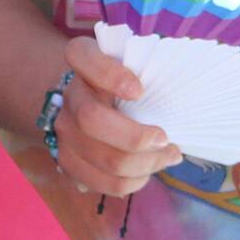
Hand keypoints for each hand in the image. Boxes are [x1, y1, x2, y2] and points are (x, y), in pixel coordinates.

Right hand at [49, 37, 181, 196]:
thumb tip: (175, 98)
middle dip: (137, 137)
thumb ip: (150, 70)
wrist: (91, 102)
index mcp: (81, 60)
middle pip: (93, 120)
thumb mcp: (135, 65)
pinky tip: (147, 169)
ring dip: (146, 163)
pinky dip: (134, 180)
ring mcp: (64, 131)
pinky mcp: (68, 163)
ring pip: (105, 159)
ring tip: (168, 156)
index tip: (139, 90)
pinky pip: (104, 182)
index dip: (109, 75)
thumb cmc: (126, 81)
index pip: (82, 56)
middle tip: (166, 140)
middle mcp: (68, 95)